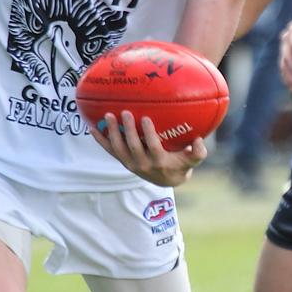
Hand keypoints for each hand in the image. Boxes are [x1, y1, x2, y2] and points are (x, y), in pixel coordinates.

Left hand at [89, 110, 206, 186]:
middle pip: (132, 147)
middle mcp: (142, 165)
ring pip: (118, 148)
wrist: (166, 179)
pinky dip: (100, 140)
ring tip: (108, 115)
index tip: (146, 118)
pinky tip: (92, 128)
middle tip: (126, 112)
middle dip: (128, 130)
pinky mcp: (122, 161)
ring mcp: (130, 163)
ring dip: (112, 132)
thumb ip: (198, 152)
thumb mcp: (192, 160)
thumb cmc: (181, 164)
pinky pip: (110, 151)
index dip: (148, 134)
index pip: (153, 148)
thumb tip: (199, 139)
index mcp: (159, 162)